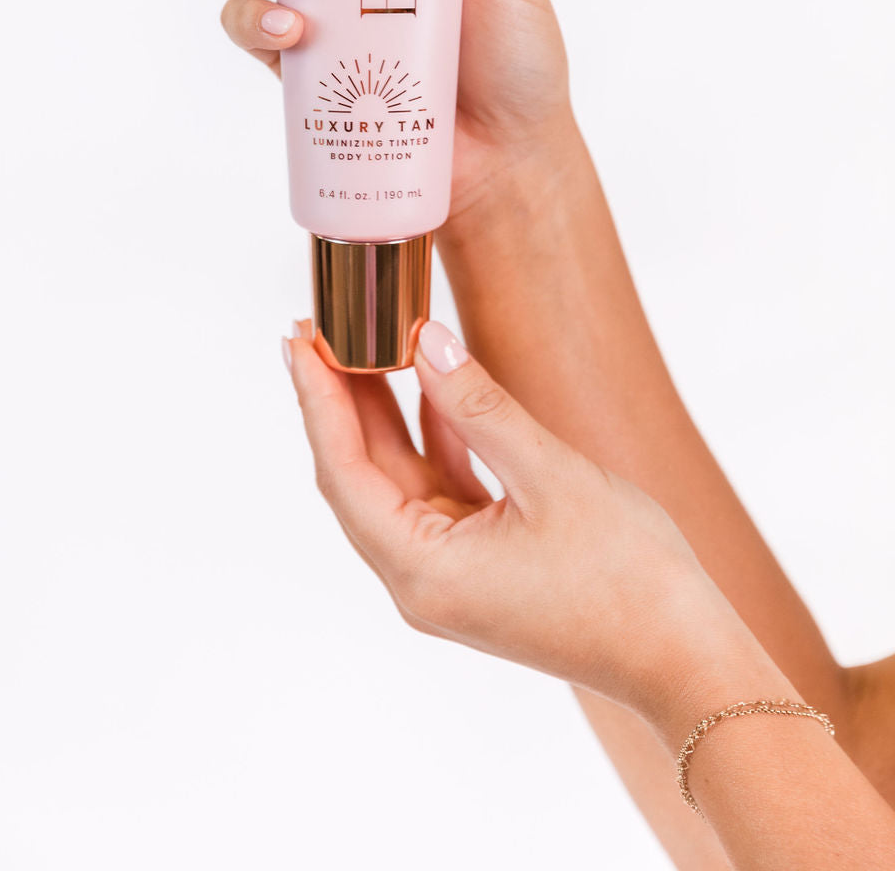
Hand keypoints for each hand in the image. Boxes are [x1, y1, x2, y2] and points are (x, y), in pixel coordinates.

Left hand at [282, 319, 777, 736]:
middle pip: (361, 474)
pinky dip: (433, 439)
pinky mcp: (480, 567)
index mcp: (422, 570)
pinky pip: (439, 492)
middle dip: (340, 399)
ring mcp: (450, 576)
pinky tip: (432, 388)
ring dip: (385, 414)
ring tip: (367, 343)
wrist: (684, 655)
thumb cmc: (627, 575)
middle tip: (320, 326)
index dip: (317, 398)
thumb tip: (424, 340)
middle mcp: (421, 580)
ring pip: (398, 480)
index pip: (344, 470)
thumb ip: (477, 404)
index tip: (298, 338)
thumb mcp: (549, 474)